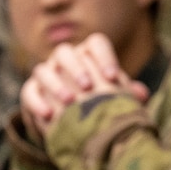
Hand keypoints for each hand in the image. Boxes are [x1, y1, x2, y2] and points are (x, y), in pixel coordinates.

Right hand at [21, 34, 146, 131]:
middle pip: (65, 52)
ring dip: (56, 84)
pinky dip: (37, 103)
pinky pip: (29, 92)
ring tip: (69, 101)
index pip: (96, 43)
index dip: (104, 57)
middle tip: (88, 87)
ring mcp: (45, 73)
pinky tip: (48, 115)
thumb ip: (127, 94)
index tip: (112, 77)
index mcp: (88, 55)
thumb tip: (141, 94)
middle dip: (77, 68)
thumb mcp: (114, 99)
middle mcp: (64, 60)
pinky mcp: (31, 91)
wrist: (76, 125)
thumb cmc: (101, 105)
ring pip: (43, 70)